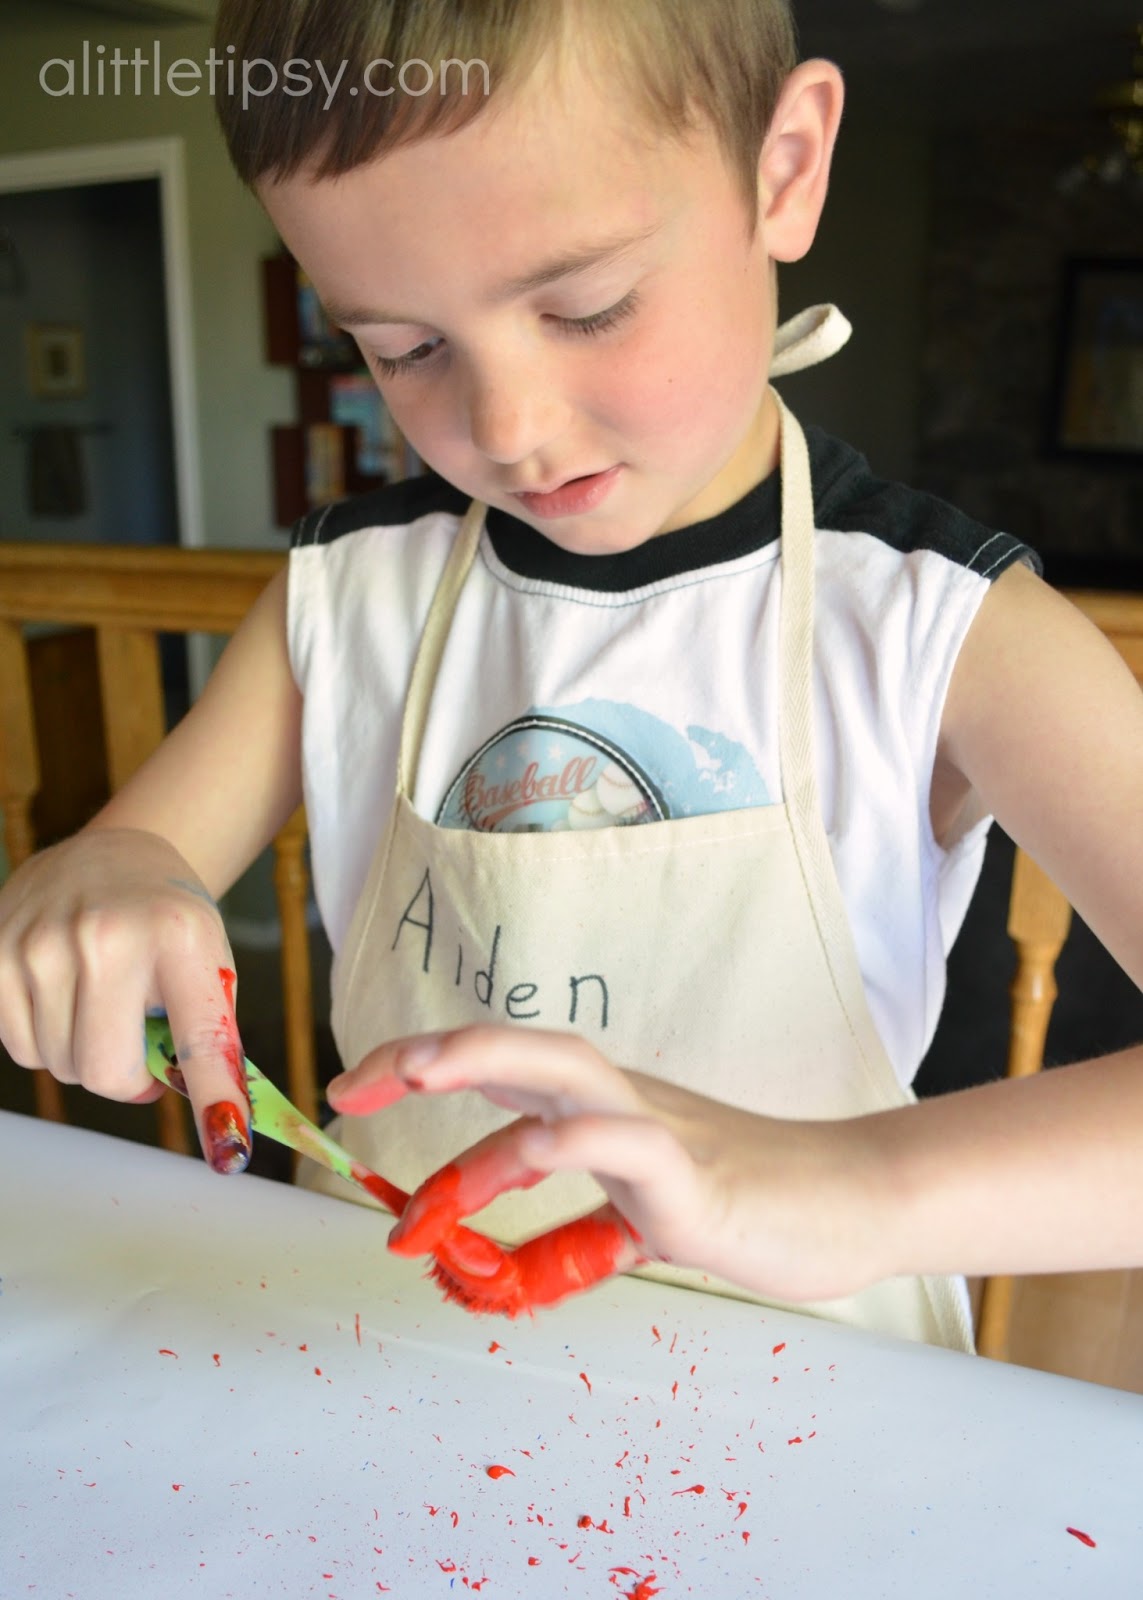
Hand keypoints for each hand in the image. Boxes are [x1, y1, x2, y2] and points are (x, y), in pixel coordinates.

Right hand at [0, 827, 250, 1173]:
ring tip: (100, 1006)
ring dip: (82, 1056)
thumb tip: (215, 1122)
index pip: (200, 1039)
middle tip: (138, 1049)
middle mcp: (106, 936)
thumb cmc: (167, 923)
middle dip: (124, 1079)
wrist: (110, 857)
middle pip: (105, 1072)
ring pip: (56, 1064)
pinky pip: (16, 1044)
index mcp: (179, 938)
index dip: (215, 1100)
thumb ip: (207, 1038)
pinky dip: (43, 1038)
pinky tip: (63, 995)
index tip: (231, 1157)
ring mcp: (41, 942)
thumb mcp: (208, 964)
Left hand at [327, 1024, 894, 1303]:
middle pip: (516, 1047)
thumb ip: (567, 1237)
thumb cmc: (746, 1204)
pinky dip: (571, 1142)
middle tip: (354, 1084)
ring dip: (481, 1079)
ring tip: (417, 1110)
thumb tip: (495, 1272)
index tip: (356, 1086)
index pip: (502, 1067)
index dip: (425, 1064)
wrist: (849, 1204)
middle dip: (428, 1054)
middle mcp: (620, 1101)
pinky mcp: (694, 1177)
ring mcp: (657, 1130)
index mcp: (601, 1107)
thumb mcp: (633, 1222)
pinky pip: (624, 1145)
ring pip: (560, 1075)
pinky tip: (533, 1151)